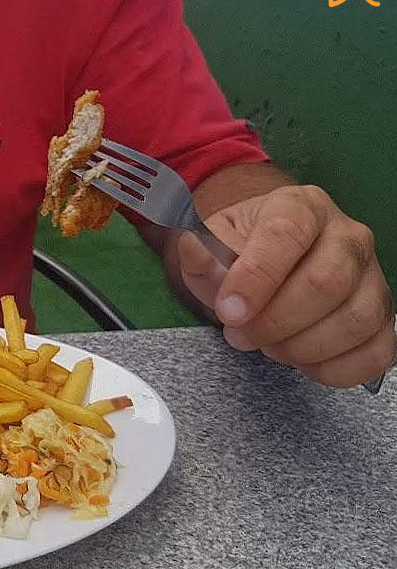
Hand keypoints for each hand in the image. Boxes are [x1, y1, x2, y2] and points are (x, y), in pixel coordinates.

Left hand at [178, 185, 394, 387]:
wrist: (267, 258)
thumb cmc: (243, 250)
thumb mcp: (210, 244)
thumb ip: (201, 253)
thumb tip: (196, 254)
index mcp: (300, 207)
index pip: (286, 236)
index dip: (256, 278)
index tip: (229, 311)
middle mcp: (346, 235)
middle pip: (326, 283)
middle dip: (275, 322)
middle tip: (240, 334)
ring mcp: (372, 276)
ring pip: (355, 320)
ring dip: (302, 347)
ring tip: (269, 345)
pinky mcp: (382, 316)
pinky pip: (377, 352)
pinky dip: (336, 368)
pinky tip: (303, 361)